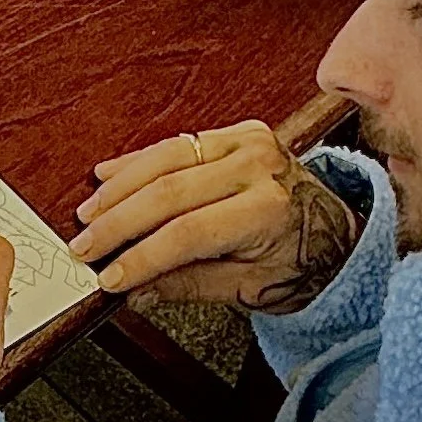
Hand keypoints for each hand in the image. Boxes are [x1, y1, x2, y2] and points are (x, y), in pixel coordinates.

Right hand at [71, 123, 361, 309]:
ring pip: (165, 160)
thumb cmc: (300, 262)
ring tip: (89, 216)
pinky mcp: (239, 132)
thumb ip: (190, 284)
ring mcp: (249, 143)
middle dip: (118, 223)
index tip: (109, 276)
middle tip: (84, 247)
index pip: (187, 233)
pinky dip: (138, 162)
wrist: (336, 229)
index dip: (141, 256)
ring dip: (120, 190)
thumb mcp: (250, 287)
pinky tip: (108, 178)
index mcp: (267, 210)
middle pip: (169, 193)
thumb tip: (135, 289)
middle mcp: (259, 168)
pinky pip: (178, 144)